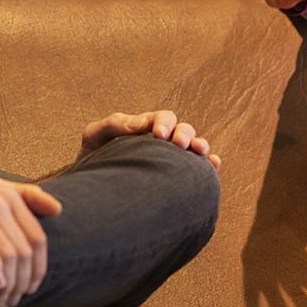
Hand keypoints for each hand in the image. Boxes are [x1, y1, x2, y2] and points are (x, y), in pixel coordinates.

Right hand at [0, 166, 61, 305]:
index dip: (38, 269)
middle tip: (14, 300)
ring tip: (3, 299)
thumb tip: (58, 209)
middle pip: (25, 250)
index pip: (38, 239)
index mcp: (11, 194)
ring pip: (9, 253)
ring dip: (10, 283)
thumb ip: (26, 196)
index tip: (31, 288)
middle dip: (23, 281)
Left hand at [79, 110, 221, 170]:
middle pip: (183, 130)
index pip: (164, 118)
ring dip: (200, 146)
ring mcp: (172, 158)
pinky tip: (213, 165)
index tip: (158, 135)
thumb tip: (142, 124)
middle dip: (184, 134)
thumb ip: (115, 123)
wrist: (93, 188)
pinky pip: (200, 169)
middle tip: (178, 144)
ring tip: (199, 152)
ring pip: (194, 147)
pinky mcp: (178, 177)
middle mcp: (164, 141)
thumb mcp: (96, 135)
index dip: (164, 123)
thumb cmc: (93, 156)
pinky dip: (210, 165)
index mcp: (147, 127)